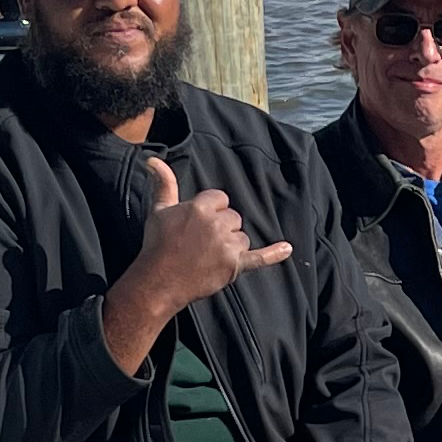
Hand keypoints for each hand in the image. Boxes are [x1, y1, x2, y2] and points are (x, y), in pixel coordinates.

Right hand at [103, 156, 292, 371]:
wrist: (159, 280)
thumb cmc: (157, 244)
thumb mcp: (159, 210)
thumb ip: (164, 184)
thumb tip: (153, 160)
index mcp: (201, 207)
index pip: (221, 199)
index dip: (211, 210)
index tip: (198, 224)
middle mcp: (217, 224)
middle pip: (234, 219)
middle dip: (221, 229)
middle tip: (200, 243)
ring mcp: (228, 246)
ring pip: (242, 238)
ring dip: (231, 246)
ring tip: (208, 256)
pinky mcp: (235, 265)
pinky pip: (260, 258)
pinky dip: (274, 254)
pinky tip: (287, 248)